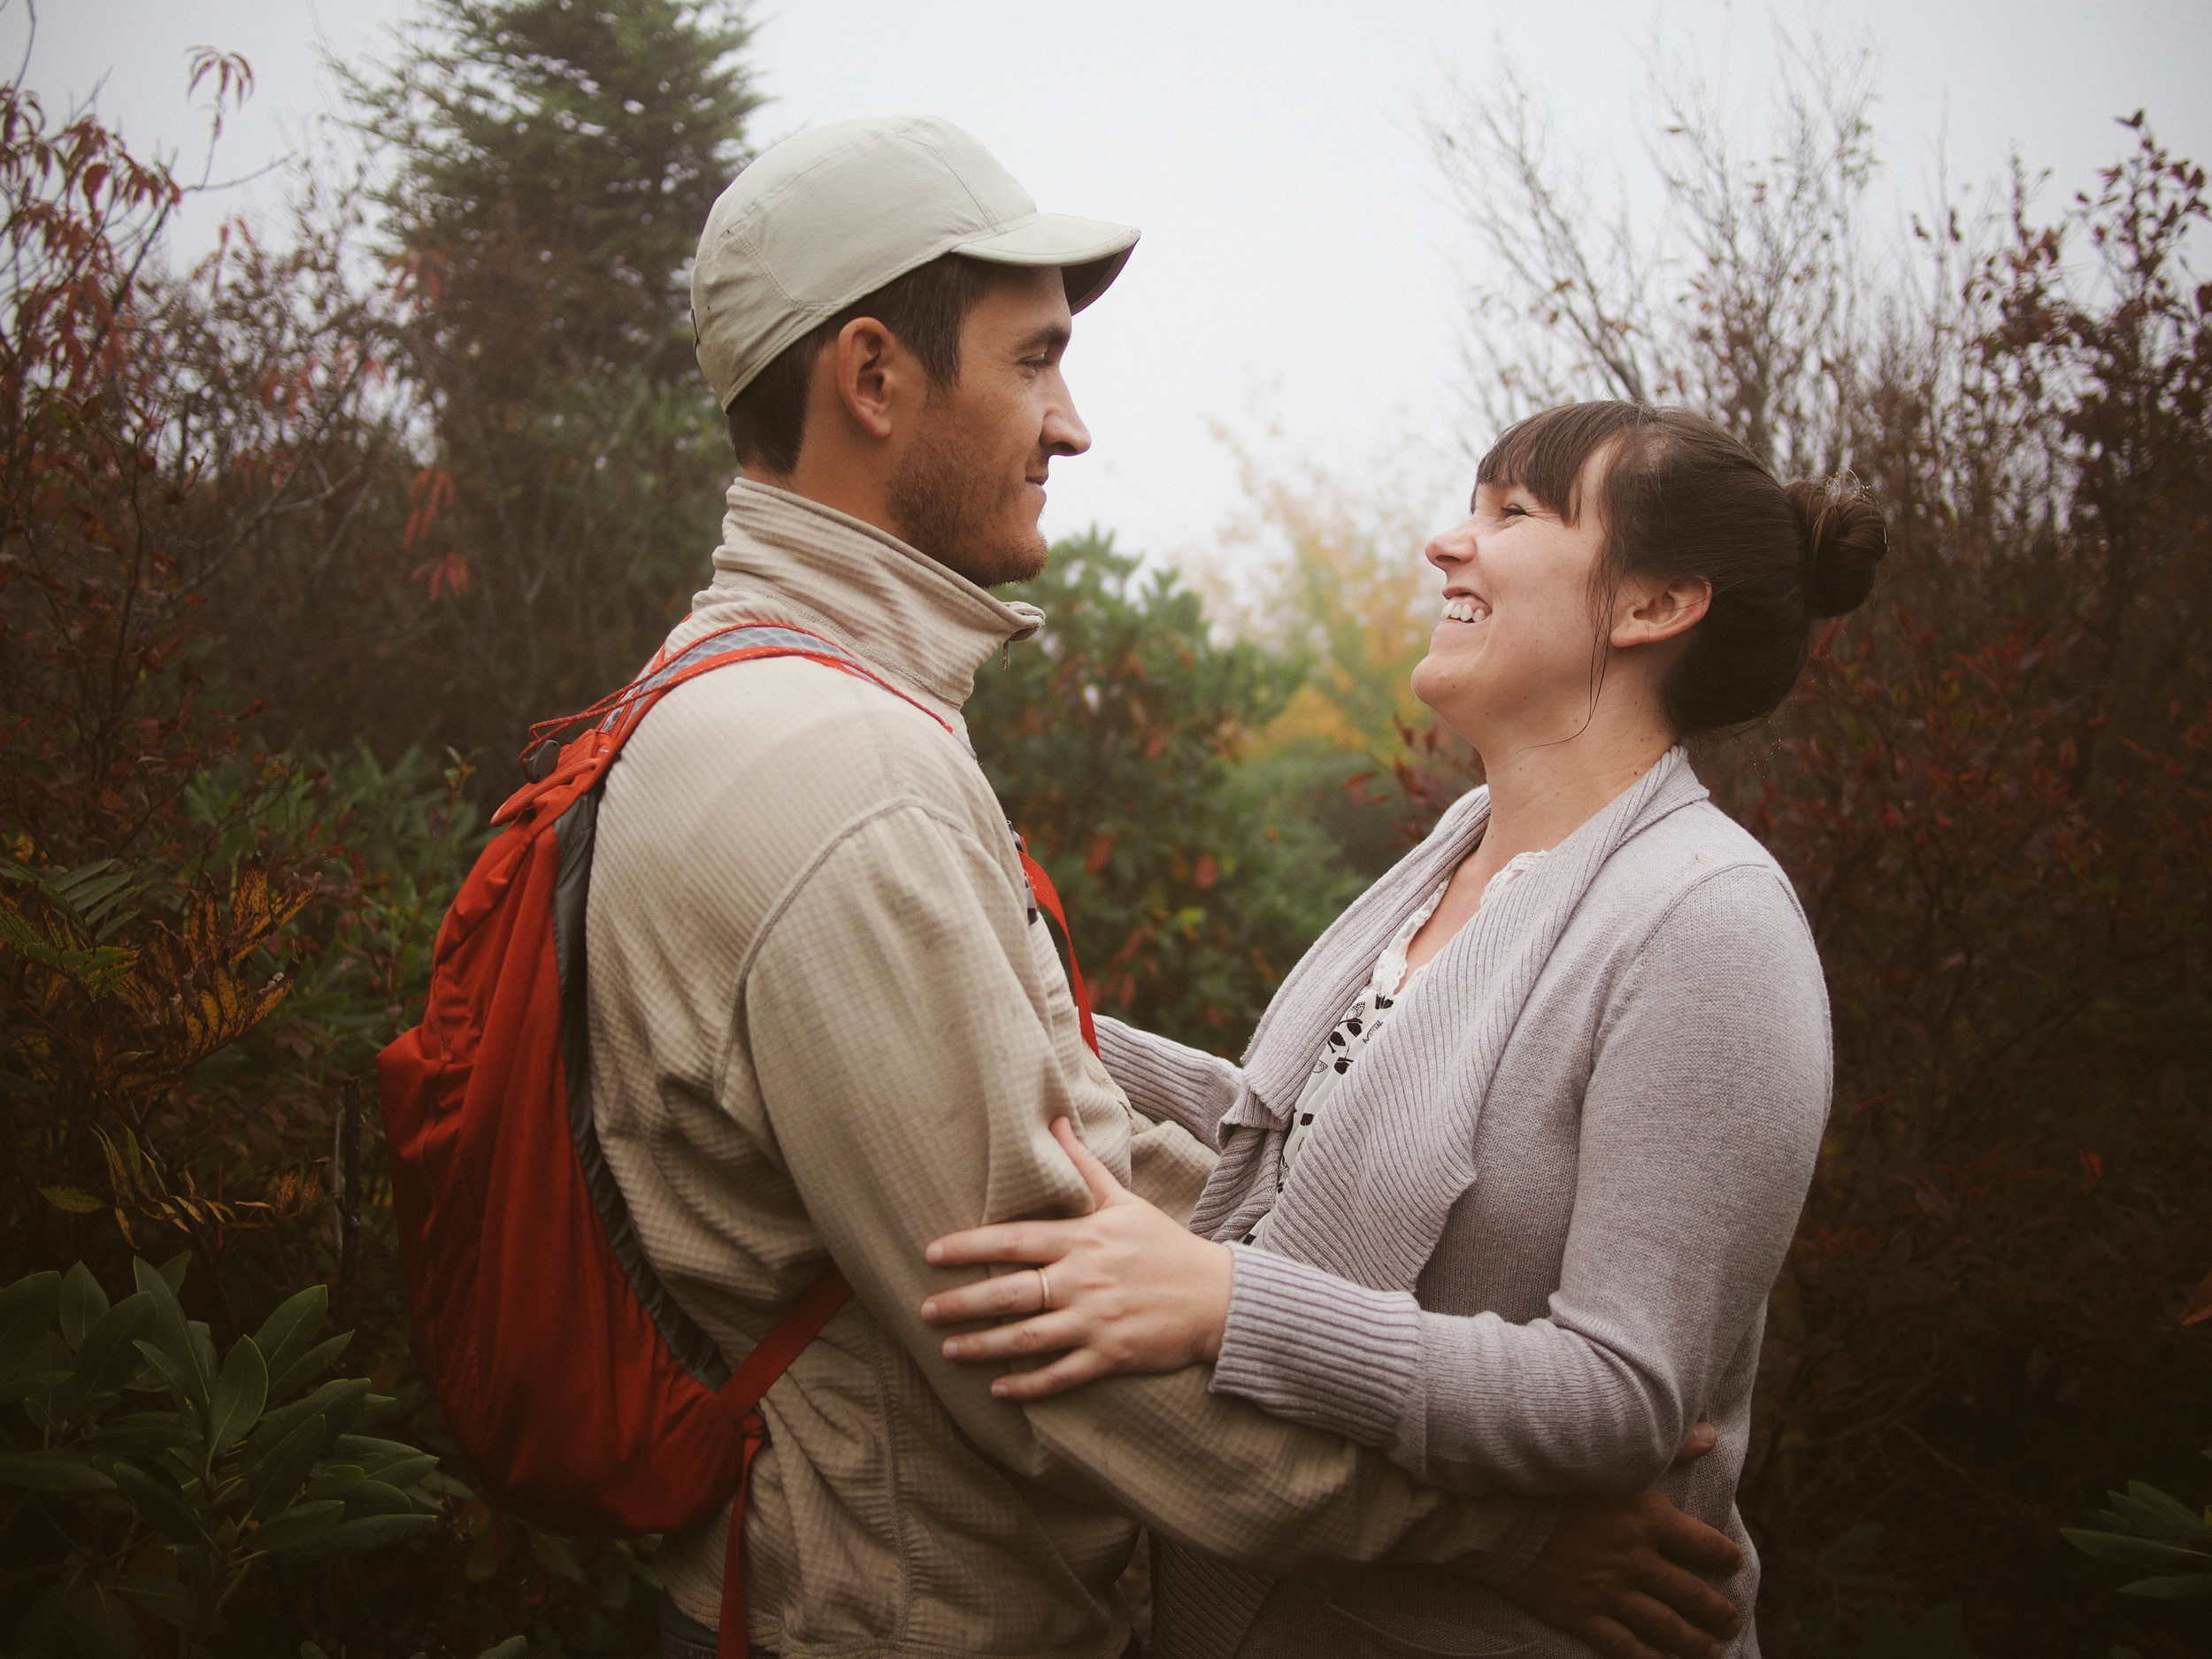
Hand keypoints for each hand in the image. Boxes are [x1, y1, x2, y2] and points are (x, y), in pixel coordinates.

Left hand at [920, 1117, 1234, 1399]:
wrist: (1216, 1296)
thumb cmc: (1164, 1245)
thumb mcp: (1124, 1201)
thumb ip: (1083, 1166)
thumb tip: (1055, 1120)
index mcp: (1084, 1239)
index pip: (1015, 1239)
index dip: (969, 1245)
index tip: (932, 1253)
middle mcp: (1085, 1279)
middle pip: (1011, 1293)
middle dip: (963, 1303)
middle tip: (926, 1311)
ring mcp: (1097, 1320)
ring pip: (1028, 1338)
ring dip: (984, 1347)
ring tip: (949, 1351)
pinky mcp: (1111, 1355)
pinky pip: (1061, 1374)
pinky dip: (1028, 1384)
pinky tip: (998, 1390)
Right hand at [1499, 1426, 1744, 1658]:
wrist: (1498, 1509)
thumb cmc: (1552, 1475)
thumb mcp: (1613, 1456)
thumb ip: (1667, 1449)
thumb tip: (1710, 1435)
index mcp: (1648, 1519)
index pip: (1704, 1545)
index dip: (1724, 1557)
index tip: (1734, 1563)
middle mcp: (1636, 1561)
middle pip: (1690, 1594)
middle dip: (1717, 1611)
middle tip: (1731, 1621)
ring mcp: (1610, 1592)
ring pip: (1666, 1626)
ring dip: (1695, 1642)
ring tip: (1713, 1650)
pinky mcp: (1581, 1614)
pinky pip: (1624, 1646)